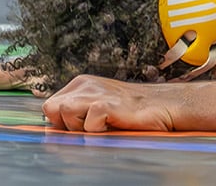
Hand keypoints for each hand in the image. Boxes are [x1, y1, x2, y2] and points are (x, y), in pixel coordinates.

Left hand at [42, 75, 175, 131]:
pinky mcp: (105, 104)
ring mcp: (95, 92)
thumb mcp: (98, 109)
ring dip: (81, 127)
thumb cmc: (132, 113)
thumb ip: (76, 115)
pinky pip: (87, 126)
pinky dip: (98, 132)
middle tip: (91, 126)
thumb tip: (52, 131)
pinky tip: (113, 125)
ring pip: (65, 114)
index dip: (61, 121)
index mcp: (81, 84)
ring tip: (103, 125)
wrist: (164, 106)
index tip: (82, 126)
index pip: (51, 106)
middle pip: (52, 108)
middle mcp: (85, 84)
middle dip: (66, 123)